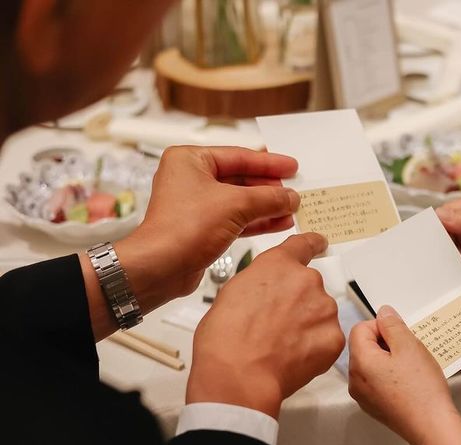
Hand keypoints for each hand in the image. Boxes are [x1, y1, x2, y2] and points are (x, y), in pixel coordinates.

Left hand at [115, 146, 300, 302]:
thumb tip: (290, 196)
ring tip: (292, 208)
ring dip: (266, 205)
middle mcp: (190, 179)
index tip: (291, 167)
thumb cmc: (183, 229)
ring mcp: (196, 204)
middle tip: (294, 190)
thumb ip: (268, 197)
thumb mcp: (236, 205)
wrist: (161, 267)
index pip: (239, 156)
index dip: (269, 163)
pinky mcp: (202, 228)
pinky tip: (279, 222)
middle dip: (269, 187)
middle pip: (240, 178)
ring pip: (240, 200)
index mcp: (190, 160)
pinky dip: (257, 221)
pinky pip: (236, 219)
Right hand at [187, 233, 344, 417]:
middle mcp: (307, 280)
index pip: (304, 244)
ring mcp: (324, 309)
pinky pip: (327, 338)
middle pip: (310, 287)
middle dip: (298, 303)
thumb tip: (268, 293)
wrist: (239, 373)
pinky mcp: (333, 337)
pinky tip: (293, 357)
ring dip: (307, 325)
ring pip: (320, 313)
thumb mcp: (233, 292)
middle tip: (276, 326)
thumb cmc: (225, 336)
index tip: (321, 243)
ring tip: (281, 345)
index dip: (313, 244)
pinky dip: (315, 347)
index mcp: (279, 264)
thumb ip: (260, 283)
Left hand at [348, 306, 456, 444]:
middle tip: (409, 352)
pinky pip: (376, 381)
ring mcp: (363, 396)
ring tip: (410, 368)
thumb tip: (382, 313)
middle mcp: (355, 380)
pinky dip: (389, 377)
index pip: (360, 328)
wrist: (431, 425)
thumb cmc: (421, 388)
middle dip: (385, 344)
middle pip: (363, 347)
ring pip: (371, 364)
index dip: (382, 327)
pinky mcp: (373, 406)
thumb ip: (392, 325)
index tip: (401, 336)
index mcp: (360, 362)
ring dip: (388, 360)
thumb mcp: (409, 346)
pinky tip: (408, 383)